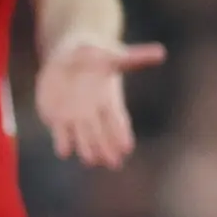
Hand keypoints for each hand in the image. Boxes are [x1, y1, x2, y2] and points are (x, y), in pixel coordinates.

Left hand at [36, 34, 166, 166]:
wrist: (67, 57)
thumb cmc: (94, 55)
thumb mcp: (111, 55)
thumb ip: (133, 57)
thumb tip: (161, 52)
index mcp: (110, 102)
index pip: (119, 123)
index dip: (122, 135)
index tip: (127, 147)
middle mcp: (94, 115)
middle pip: (103, 137)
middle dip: (108, 150)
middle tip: (114, 163)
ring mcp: (75, 119)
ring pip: (84, 141)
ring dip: (87, 150)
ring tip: (91, 160)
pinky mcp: (56, 119)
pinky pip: (60, 136)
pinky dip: (62, 143)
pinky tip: (64, 150)